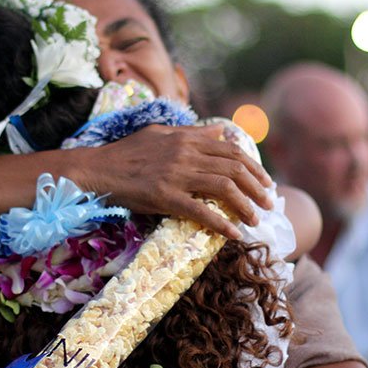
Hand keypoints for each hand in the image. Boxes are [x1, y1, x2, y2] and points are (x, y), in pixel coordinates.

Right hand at [77, 124, 272, 239]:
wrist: (98, 169)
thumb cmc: (126, 152)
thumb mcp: (161, 133)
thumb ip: (192, 133)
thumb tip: (221, 132)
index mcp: (187, 138)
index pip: (231, 151)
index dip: (254, 168)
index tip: (265, 183)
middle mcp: (186, 154)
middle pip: (234, 169)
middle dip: (257, 188)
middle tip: (269, 204)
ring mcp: (177, 176)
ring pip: (223, 189)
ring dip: (246, 206)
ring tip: (256, 219)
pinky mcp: (165, 197)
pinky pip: (201, 212)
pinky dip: (222, 224)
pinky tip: (235, 235)